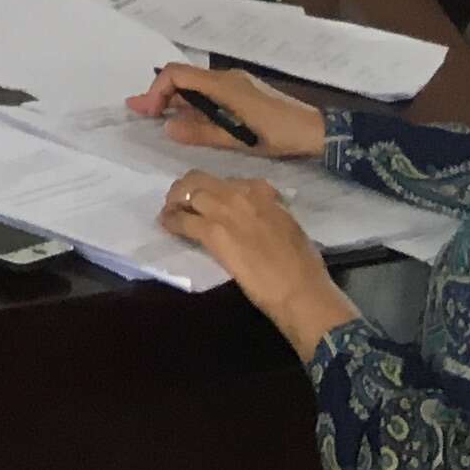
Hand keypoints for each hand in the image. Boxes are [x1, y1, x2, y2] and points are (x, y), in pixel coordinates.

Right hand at [132, 62, 323, 158]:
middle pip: (183, 77)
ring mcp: (235, 83)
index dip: (157, 90)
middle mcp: (226, 77)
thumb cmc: (277, 135)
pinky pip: (209, 93)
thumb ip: (201, 132)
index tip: (150, 114)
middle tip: (139, 111)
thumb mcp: (238, 140)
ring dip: (176, 99)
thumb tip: (168, 127)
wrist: (316, 131)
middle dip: (160, 93)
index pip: (177, 75)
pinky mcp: (243, 92)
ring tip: (157, 116)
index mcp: (222, 84)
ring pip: (196, 86)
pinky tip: (188, 118)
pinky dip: (193, 103)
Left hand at [156, 167, 354, 353]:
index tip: (213, 199)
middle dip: (187, 187)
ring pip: (188, 192)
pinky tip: (166, 224)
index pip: (231, 182)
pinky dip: (171, 220)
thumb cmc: (303, 267)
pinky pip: (182, 219)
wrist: (300, 289)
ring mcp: (225, 211)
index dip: (217, 190)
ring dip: (176, 201)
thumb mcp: (289, 228)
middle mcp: (242, 195)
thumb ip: (271, 215)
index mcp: (264, 195)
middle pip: (202, 179)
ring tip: (170, 211)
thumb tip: (260, 219)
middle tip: (181, 201)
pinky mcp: (212, 232)